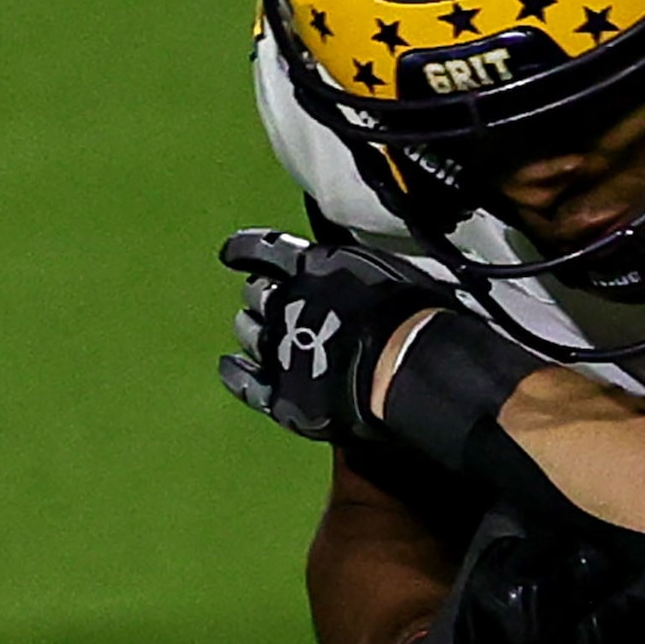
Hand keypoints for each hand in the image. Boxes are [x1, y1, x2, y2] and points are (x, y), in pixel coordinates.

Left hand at [220, 229, 450, 441]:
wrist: (408, 366)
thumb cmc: (413, 316)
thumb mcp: (389, 271)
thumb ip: (357, 272)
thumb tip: (362, 275)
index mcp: (312, 267)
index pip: (261, 250)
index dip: (245, 251)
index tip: (234, 253)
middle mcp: (285, 304)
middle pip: (257, 295)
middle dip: (263, 297)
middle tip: (276, 303)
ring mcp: (278, 349)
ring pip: (250, 334)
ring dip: (254, 332)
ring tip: (262, 336)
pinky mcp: (281, 392)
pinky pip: (246, 383)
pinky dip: (235, 373)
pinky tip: (230, 369)